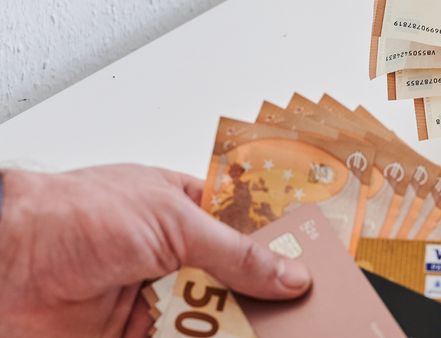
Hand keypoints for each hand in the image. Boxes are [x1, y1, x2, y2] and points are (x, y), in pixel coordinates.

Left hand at [0, 165, 311, 337]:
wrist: (2, 264)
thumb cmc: (73, 214)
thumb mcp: (172, 221)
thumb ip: (235, 252)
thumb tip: (287, 273)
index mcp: (184, 208)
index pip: (248, 228)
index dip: (281, 246)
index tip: (315, 268)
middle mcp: (173, 252)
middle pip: (237, 278)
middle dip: (268, 295)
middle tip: (306, 311)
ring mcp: (156, 295)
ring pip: (216, 316)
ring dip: (243, 326)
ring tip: (280, 332)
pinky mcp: (137, 334)